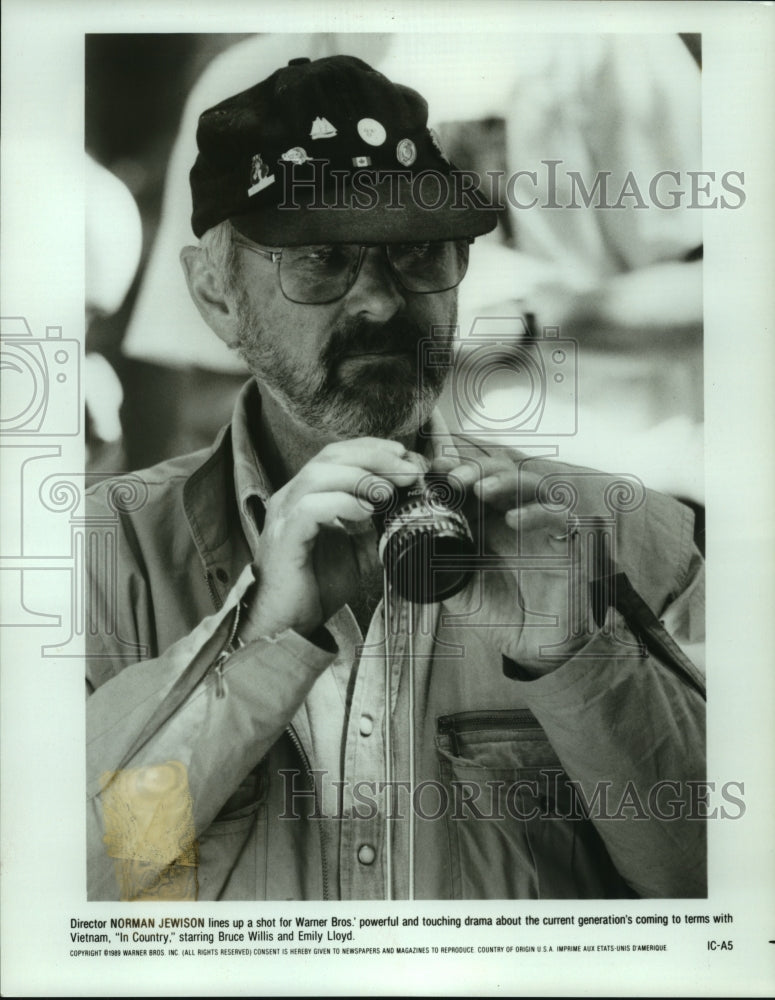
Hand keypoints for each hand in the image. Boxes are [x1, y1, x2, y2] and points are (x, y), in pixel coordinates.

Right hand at [240, 438, 422, 642]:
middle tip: (407, 470)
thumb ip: (372, 530)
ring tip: (388, 491)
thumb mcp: (354, 552)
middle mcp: (292, 498)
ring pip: (319, 475)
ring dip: (360, 477)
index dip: (373, 449)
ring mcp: (284, 515)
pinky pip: (311, 507)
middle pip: (331, 456)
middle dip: (374, 457)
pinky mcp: (284, 537)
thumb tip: (402, 514)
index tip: (405, 457)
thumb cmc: (313, 587)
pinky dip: (342, 503)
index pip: (338, 455)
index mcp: (306, 495)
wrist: (287, 624)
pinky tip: (366, 512)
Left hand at [432, 452, 590, 673]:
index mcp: (487, 521)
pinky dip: (537, 513)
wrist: (532, 647)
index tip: (431, 469)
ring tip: (480, 487)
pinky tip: (514, 520)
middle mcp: (514, 517)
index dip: (454, 470)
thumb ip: (436, 566)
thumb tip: (404, 548)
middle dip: (476, 468)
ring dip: (505, 480)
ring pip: (531, 485)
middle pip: (500, 473)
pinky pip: (559, 517)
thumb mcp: (458, 588)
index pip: (473, 482)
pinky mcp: (567, 544)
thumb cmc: (499, 613)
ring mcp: (542, 527)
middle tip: (453, 477)